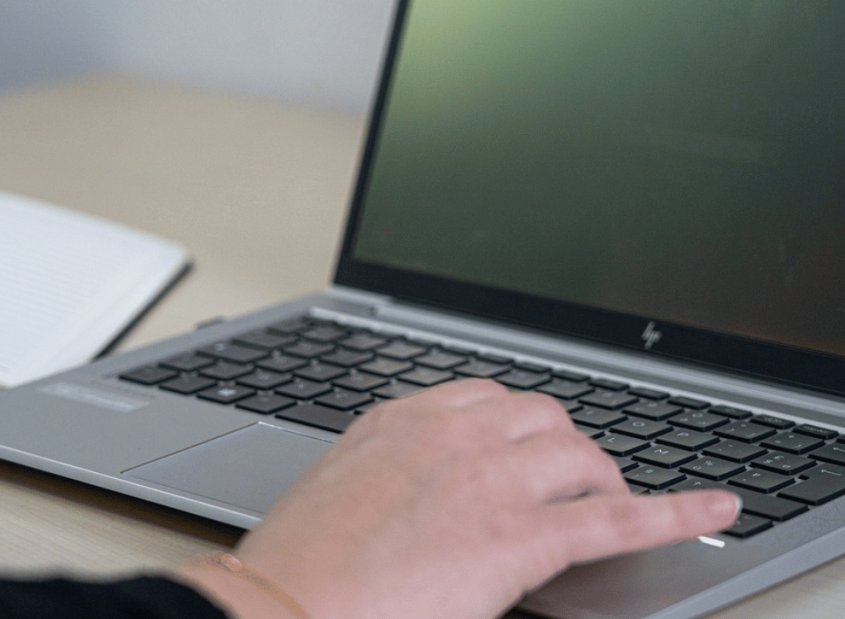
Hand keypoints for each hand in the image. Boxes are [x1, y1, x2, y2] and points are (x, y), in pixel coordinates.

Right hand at [181, 379, 739, 618]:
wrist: (282, 607)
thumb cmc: (300, 563)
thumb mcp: (343, 488)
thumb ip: (390, 466)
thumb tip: (420, 482)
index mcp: (404, 419)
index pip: (487, 396)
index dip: (519, 426)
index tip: (529, 443)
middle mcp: (453, 435)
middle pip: (542, 416)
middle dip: (562, 448)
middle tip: (565, 484)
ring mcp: (491, 480)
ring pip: (580, 454)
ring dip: (598, 479)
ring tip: (600, 507)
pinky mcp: (520, 538)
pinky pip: (616, 518)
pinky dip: (674, 513)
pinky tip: (711, 509)